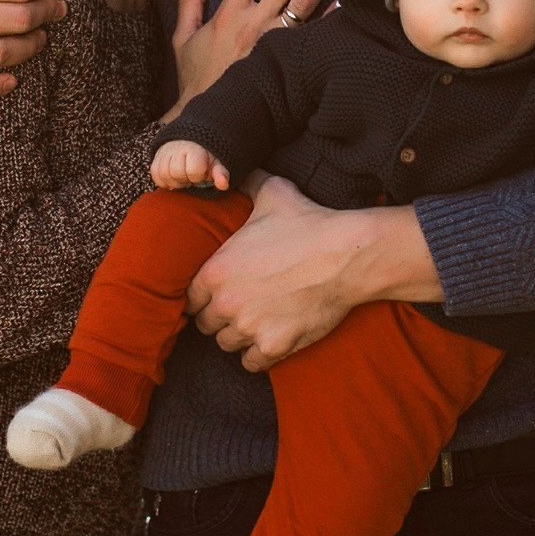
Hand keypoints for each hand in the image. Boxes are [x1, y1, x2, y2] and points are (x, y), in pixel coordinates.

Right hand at [152, 140, 229, 192]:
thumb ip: (221, 173)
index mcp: (195, 148)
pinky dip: (163, 180)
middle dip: (185, 178)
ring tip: (183, 177)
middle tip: (192, 175)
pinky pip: (155, 174)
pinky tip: (174, 178)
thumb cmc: (206, 156)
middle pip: (176, 172)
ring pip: (163, 174)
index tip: (202, 172)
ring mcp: (164, 151)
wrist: (192, 140)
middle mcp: (177, 147)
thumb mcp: (217, 162)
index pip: (194, 169)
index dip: (198, 175)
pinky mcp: (156, 156)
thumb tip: (223, 185)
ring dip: (174, 181)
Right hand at [164, 0, 342, 118]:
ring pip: (303, 2)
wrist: (208, 115)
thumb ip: (191, 0)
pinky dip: (329, 17)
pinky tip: (345, 1)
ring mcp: (273, 42)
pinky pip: (312, 34)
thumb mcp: (183, 36)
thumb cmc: (196, 78)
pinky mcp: (286, 61)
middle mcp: (253, 22)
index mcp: (228, 12)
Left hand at [186, 176, 439, 371]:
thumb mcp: (272, 193)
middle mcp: (225, 303)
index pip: (189, 298)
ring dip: (238, 336)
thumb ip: (245, 183)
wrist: (345, 255)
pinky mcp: (275, 346)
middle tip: (240, 307)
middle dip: (219, 317)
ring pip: (226, 345)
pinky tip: (270, 338)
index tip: (220, 292)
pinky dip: (259, 355)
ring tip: (256, 322)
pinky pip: (251, 364)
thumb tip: (230, 172)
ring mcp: (249, 328)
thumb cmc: (308, 222)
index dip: (204, 296)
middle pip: (205, 325)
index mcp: (214, 271)